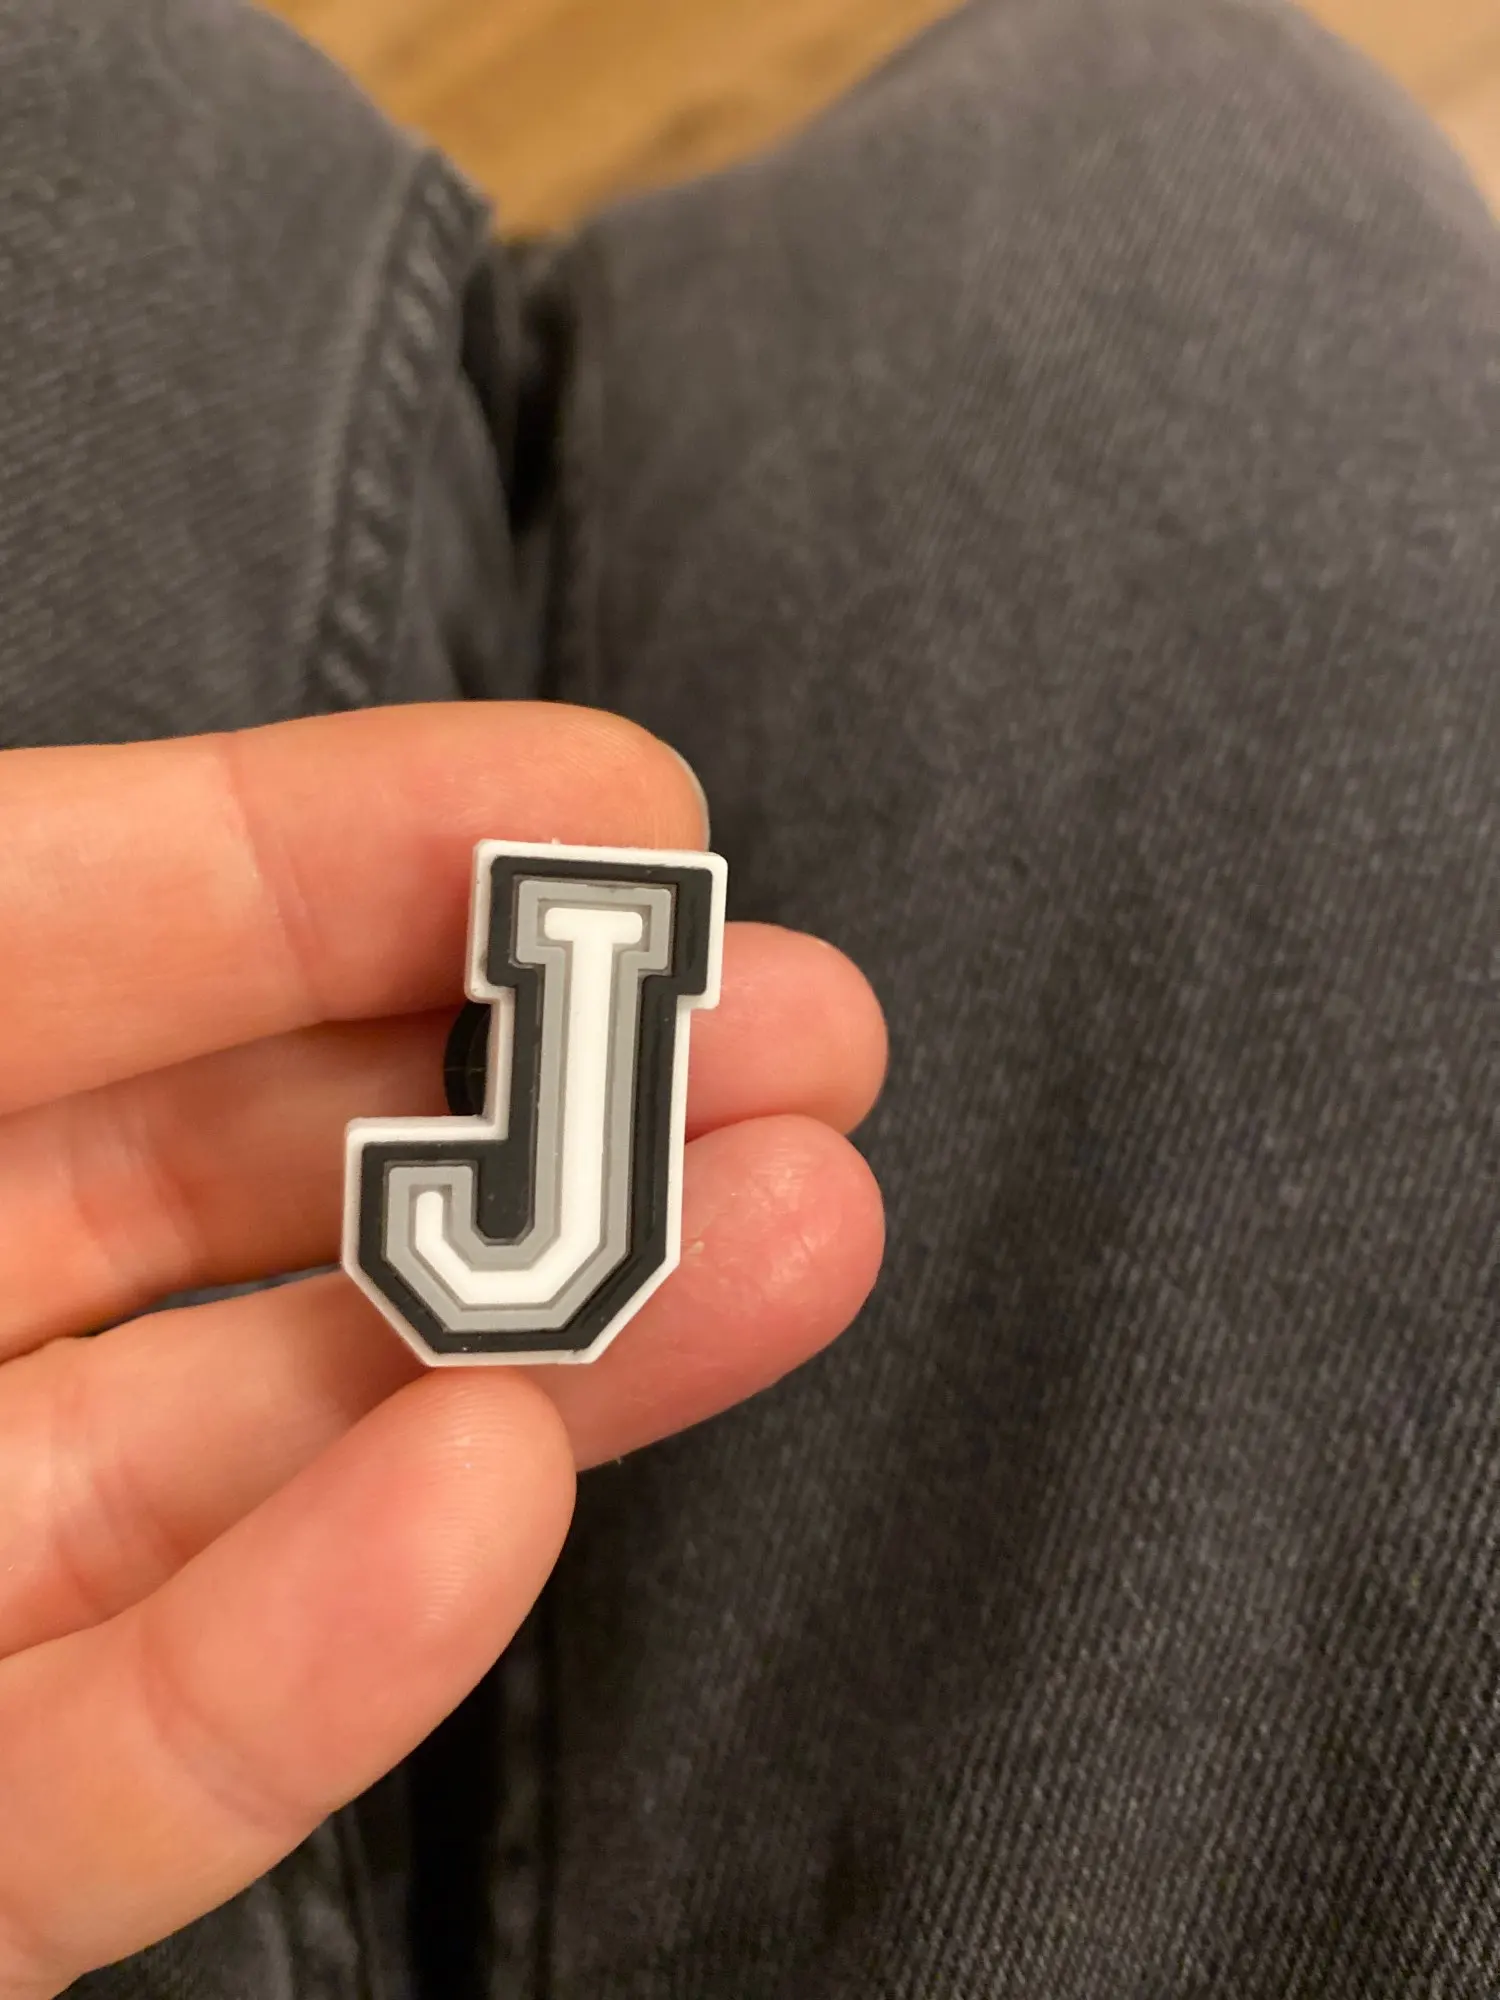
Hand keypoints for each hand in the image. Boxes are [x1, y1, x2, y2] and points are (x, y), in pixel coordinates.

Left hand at [0, 705, 885, 1996]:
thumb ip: (0, 930)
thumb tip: (301, 936)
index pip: (80, 939)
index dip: (348, 852)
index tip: (617, 802)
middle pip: (236, 1203)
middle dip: (542, 1100)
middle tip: (805, 1036)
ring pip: (254, 1474)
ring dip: (540, 1355)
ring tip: (804, 1232)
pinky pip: (113, 1781)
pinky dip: (311, 1664)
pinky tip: (501, 1500)